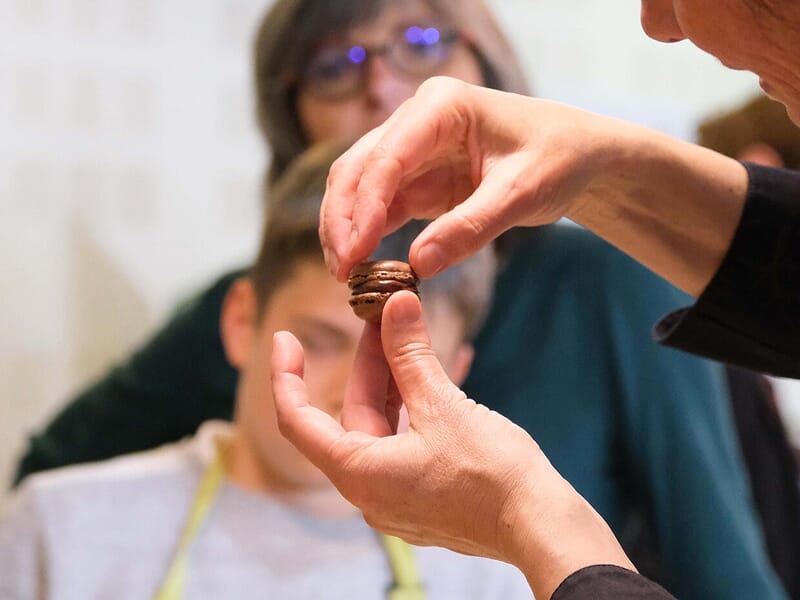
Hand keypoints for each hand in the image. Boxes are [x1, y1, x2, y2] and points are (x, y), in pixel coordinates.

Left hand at [271, 290, 633, 598]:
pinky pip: (403, 443)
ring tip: (406, 337)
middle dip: (367, 364)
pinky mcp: (423, 495)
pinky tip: (428, 376)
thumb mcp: (443, 404)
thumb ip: (411, 354)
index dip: (286, 376)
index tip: (285, 339)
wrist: (540, 525)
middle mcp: (370, 490)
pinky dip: (410, 408)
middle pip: (351, 416)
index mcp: (360, 473)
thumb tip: (396, 304)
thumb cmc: (491, 473)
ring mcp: (398, 496)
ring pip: (381, 428)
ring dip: (391, 383)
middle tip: (382, 317)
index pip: (298, 422)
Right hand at [320, 76, 746, 295]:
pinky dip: (366, 234)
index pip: (387, 156)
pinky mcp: (415, 178)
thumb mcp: (522, 192)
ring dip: (346, 228)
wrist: (576, 155)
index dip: (365, 206)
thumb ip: (471, 227)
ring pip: (358, 187)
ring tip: (345, 274)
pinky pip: (379, 206)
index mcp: (441, 107)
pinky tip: (361, 265)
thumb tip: (418, 265)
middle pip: (358, 168)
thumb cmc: (557, 159)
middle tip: (343, 270)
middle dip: (344, 220)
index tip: (355, 252)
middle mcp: (416, 121)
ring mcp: (412, 149)